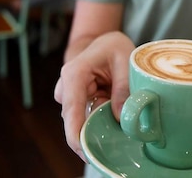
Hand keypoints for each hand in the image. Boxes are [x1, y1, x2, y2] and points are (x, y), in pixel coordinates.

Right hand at [53, 32, 134, 160]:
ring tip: (114, 96)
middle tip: (117, 116)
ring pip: (82, 119)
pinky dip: (100, 114)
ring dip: (99, 117)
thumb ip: (123, 88)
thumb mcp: (125, 60)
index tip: (83, 150)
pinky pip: (87, 116)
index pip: (72, 109)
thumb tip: (120, 117)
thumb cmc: (113, 47)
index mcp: (75, 73)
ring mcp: (69, 95)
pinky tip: (109, 99)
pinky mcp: (75, 102)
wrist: (104, 41)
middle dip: (94, 126)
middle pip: (74, 120)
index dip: (75, 134)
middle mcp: (66, 86)